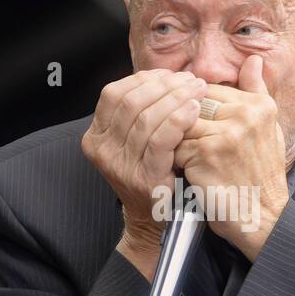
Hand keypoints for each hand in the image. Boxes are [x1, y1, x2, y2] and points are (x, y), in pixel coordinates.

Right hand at [81, 69, 205, 278]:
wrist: (155, 219)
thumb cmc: (153, 172)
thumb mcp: (135, 140)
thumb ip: (141, 110)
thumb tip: (165, 76)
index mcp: (96, 136)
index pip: (114, 94)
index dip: (144, 79)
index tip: (171, 75)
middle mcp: (102, 150)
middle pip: (131, 102)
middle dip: (165, 85)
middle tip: (191, 80)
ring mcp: (120, 166)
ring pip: (146, 117)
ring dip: (176, 98)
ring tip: (198, 91)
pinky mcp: (143, 178)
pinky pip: (160, 140)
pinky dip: (179, 120)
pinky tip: (194, 110)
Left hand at [173, 55, 288, 259]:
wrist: (261, 217)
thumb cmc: (259, 176)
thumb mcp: (267, 129)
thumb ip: (256, 91)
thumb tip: (253, 59)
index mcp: (258, 105)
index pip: (206, 89)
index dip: (189, 106)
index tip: (185, 123)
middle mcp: (245, 114)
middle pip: (190, 103)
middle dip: (179, 122)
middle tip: (176, 139)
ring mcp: (225, 133)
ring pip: (179, 123)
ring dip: (174, 141)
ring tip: (181, 157)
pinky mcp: (206, 153)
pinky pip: (174, 145)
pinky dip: (173, 159)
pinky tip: (183, 171)